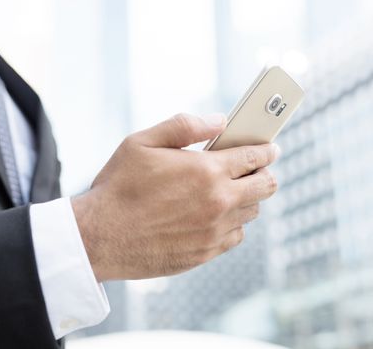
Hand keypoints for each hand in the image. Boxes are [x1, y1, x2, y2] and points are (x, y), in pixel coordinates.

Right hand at [72, 113, 279, 281]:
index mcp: (206, 170)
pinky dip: (233, 223)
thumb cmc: (119, 187)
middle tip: (256, 169)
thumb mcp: (142, 142)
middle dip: (266, 173)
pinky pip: (237, 235)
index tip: (272, 147)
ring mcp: (215, 230)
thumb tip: (218, 120)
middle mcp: (219, 201)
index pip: (255, 157)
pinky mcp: (207, 252)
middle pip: (267, 186)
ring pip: (252, 212)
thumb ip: (184, 126)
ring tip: (231, 190)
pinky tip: (216, 216)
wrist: (99, 238)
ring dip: (247, 198)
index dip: (267, 149)